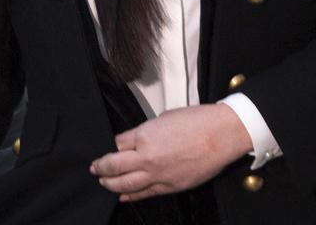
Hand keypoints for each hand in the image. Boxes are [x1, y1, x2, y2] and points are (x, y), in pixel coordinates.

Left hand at [90, 104, 251, 201]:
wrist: (221, 134)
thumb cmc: (196, 121)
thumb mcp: (163, 118)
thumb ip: (145, 131)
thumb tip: (135, 140)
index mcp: (144, 136)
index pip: (117, 144)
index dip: (110, 147)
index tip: (107, 148)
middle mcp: (147, 158)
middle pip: (114, 167)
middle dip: (101, 168)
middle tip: (94, 168)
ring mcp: (159, 175)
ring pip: (126, 184)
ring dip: (111, 184)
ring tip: (103, 182)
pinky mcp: (171, 186)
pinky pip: (145, 194)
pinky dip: (131, 195)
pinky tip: (122, 196)